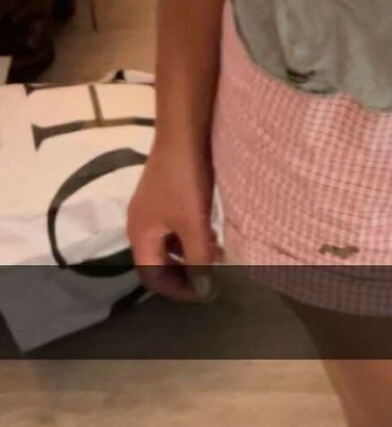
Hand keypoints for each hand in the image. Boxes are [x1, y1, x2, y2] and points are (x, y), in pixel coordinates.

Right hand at [127, 140, 224, 301]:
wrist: (183, 134)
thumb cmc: (186, 181)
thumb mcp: (194, 224)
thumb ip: (198, 258)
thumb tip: (203, 288)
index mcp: (140, 235)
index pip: (151, 276)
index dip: (176, 290)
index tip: (204, 292)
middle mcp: (139, 224)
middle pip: (158, 261)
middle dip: (184, 272)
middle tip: (212, 277)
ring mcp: (150, 208)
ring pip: (168, 243)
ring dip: (190, 253)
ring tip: (217, 254)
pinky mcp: (163, 195)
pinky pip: (173, 227)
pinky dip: (190, 235)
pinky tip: (211, 232)